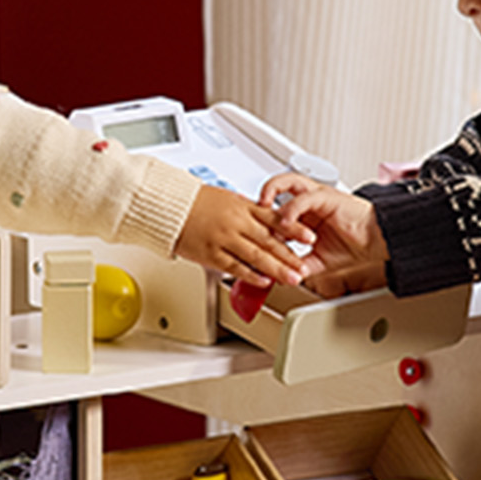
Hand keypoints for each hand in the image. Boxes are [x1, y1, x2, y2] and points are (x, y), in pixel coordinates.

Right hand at [174, 184, 305, 288]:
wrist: (170, 206)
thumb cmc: (196, 202)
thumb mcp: (228, 198)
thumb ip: (249, 210)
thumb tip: (268, 219)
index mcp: (242, 207)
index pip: (275, 219)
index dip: (294, 230)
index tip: (310, 238)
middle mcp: (236, 223)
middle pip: (269, 241)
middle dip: (290, 257)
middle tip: (304, 268)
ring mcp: (223, 240)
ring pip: (255, 257)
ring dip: (276, 269)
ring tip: (292, 278)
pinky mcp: (210, 254)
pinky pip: (234, 267)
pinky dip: (250, 275)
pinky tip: (264, 281)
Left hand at [259, 174, 388, 296]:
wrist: (376, 240)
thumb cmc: (352, 244)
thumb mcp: (317, 260)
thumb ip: (298, 264)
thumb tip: (280, 276)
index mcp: (303, 212)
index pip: (275, 205)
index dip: (259, 215)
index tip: (247, 228)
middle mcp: (307, 201)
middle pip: (277, 186)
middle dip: (259, 196)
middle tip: (247, 212)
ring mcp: (316, 197)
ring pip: (288, 181)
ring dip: (271, 191)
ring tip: (261, 206)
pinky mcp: (327, 197)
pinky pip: (304, 197)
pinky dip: (291, 209)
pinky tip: (285, 223)